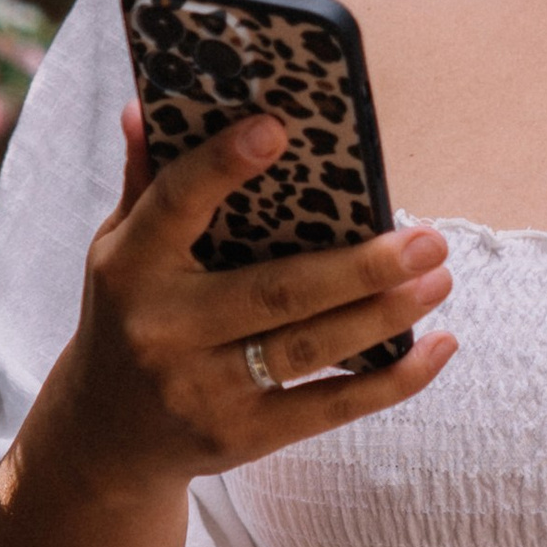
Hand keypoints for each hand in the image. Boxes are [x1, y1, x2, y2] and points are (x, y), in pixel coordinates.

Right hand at [53, 103, 456, 490]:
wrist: (107, 438)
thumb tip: (147, 108)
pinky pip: (329, 408)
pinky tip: (439, 346)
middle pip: (274, 293)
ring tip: (440, 278)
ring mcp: (202, 390)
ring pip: (308, 349)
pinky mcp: (242, 437)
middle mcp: (163, 330)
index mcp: (131, 268)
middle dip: (360, 267)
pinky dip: (393, 382)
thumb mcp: (118, 249)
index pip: (176, 205)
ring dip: (385, 314)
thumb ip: (145, 182)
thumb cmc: (128, 316)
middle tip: (428, 238)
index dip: (223, 166)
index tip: (278, 128)